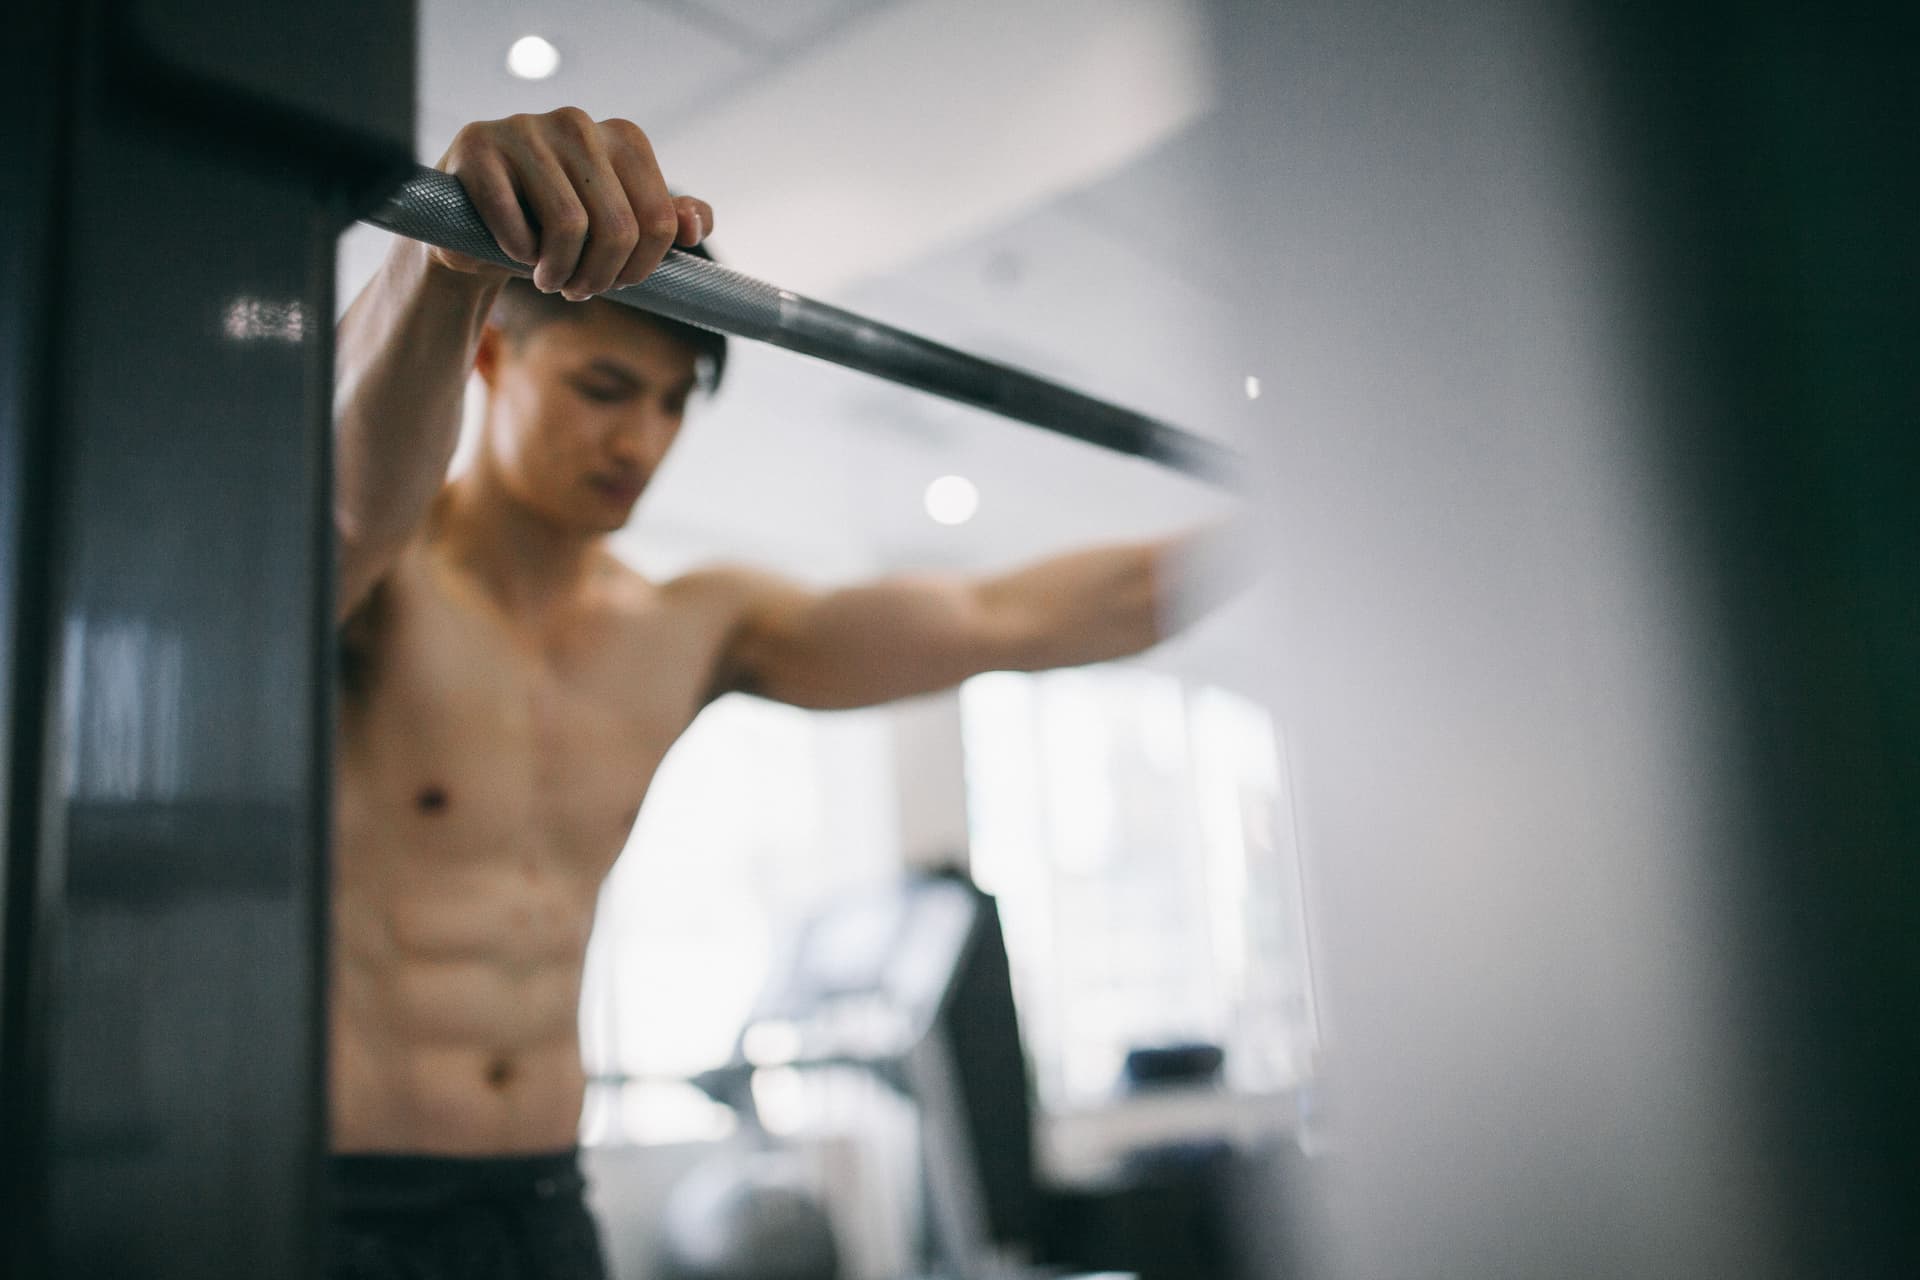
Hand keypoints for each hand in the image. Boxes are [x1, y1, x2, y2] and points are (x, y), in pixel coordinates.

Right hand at [430, 108, 712, 300]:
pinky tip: (513, 252)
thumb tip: (693, 226)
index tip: (616, 281)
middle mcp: (579, 122)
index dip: (640, 269)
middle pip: (618, 229)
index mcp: (624, 137)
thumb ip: (666, 224)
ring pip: (570, 226)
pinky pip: (515, 222)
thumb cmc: (555, 229)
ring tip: (549, 280)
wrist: (475, 224)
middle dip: (600, 277)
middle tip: (577, 290)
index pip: (659, 222)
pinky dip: (517, 253)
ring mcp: (526, 128)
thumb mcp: (618, 228)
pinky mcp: (478, 146)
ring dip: (559, 272)